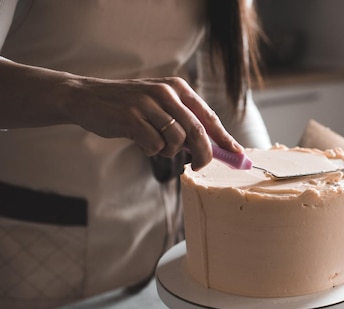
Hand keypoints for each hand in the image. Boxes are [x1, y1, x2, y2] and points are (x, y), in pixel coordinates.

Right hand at [65, 76, 242, 169]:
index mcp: (177, 88)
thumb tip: (212, 148)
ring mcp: (148, 104)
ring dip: (170, 151)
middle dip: (205, 154)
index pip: (209, 116)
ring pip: (177, 140)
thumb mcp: (160, 107)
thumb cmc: (129, 107)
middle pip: (198, 131)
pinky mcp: (131, 117)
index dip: (225, 138)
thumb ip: (183, 122)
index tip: (238, 154)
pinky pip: (155, 146)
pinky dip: (151, 150)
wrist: (86, 98)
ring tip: (155, 144)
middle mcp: (166, 92)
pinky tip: (140, 142)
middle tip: (200, 166)